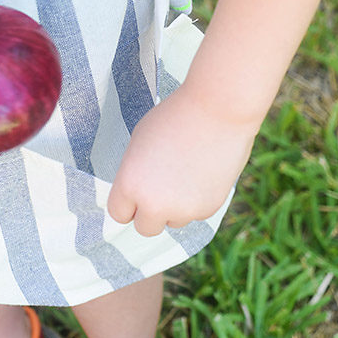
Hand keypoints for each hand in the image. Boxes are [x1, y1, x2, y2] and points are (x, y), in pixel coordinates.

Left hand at [106, 84, 258, 236]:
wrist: (219, 109)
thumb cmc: (175, 116)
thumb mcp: (140, 141)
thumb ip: (135, 172)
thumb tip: (139, 193)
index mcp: (130, 184)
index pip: (119, 214)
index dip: (128, 203)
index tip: (136, 194)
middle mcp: (154, 204)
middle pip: (145, 227)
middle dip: (151, 213)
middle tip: (161, 189)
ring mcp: (183, 210)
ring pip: (174, 221)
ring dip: (177, 206)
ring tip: (186, 172)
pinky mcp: (208, 209)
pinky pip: (196, 213)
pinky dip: (198, 199)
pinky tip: (204, 171)